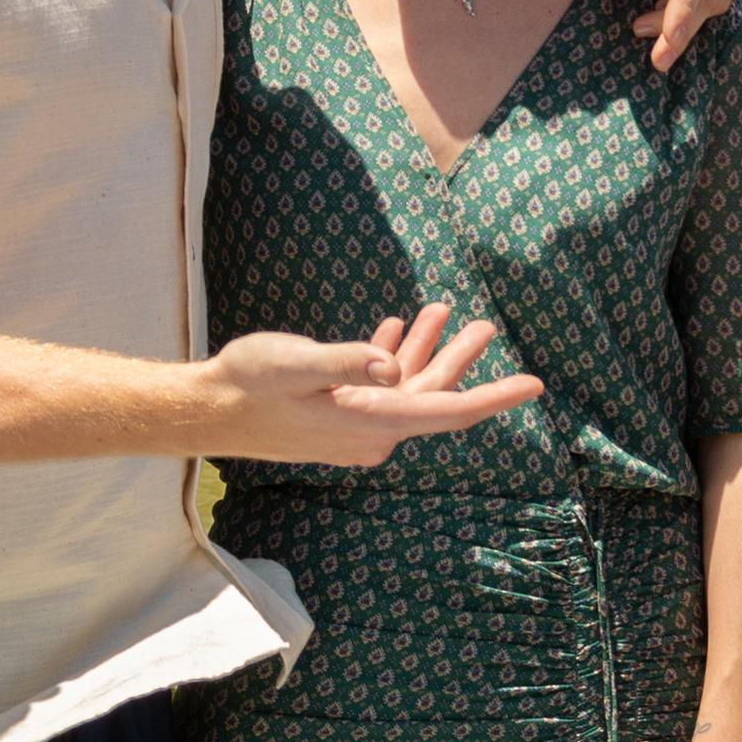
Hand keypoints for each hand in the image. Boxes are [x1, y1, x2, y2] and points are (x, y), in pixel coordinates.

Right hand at [190, 304, 540, 465]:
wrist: (207, 410)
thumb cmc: (248, 383)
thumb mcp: (295, 363)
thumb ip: (345, 362)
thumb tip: (391, 366)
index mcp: (370, 423)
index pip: (448, 411)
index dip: (494, 396)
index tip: (535, 385)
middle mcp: (371, 432)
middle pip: (432, 396)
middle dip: (460, 359)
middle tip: (484, 325)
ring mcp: (355, 426)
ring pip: (406, 388)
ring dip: (424, 351)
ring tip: (442, 309)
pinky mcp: (339, 416)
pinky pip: (378, 388)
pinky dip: (390, 358)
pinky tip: (394, 327)